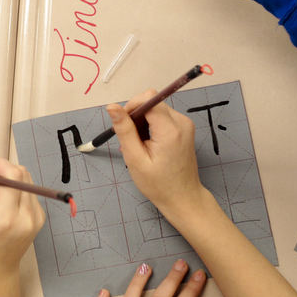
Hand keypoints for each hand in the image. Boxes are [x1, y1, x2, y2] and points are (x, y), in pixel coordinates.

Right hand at [0, 158, 44, 281]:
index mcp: (6, 218)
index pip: (13, 175)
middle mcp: (26, 217)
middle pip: (21, 173)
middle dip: (2, 171)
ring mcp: (36, 218)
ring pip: (26, 180)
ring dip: (8, 179)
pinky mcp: (39, 217)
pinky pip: (29, 190)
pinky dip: (15, 189)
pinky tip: (2, 203)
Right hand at [107, 92, 203, 213]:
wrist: (183, 198)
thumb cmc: (159, 184)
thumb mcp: (135, 158)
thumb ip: (124, 130)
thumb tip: (112, 107)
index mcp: (170, 130)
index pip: (148, 99)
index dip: (132, 107)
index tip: (123, 125)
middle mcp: (181, 122)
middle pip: (152, 102)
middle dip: (136, 116)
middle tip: (130, 140)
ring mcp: (185, 124)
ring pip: (155, 109)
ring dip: (143, 122)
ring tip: (140, 145)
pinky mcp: (184, 128)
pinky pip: (162, 117)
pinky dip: (151, 126)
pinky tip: (148, 144)